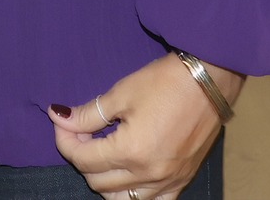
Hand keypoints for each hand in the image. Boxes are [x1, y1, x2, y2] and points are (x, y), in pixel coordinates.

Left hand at [51, 52, 242, 199]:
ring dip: (104, 180)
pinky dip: (133, 194)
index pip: (83, 159)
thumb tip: (59, 117)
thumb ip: (88, 114)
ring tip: (104, 154)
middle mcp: (148, 175)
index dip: (65, 141)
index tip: (62, 124)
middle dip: (82, 158)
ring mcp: (167, 182)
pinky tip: (128, 175)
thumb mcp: (122, 93)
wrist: (210, 81)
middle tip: (83, 134)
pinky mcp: (181, 181)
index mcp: (131, 152)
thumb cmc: (165, 82)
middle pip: (98, 183)